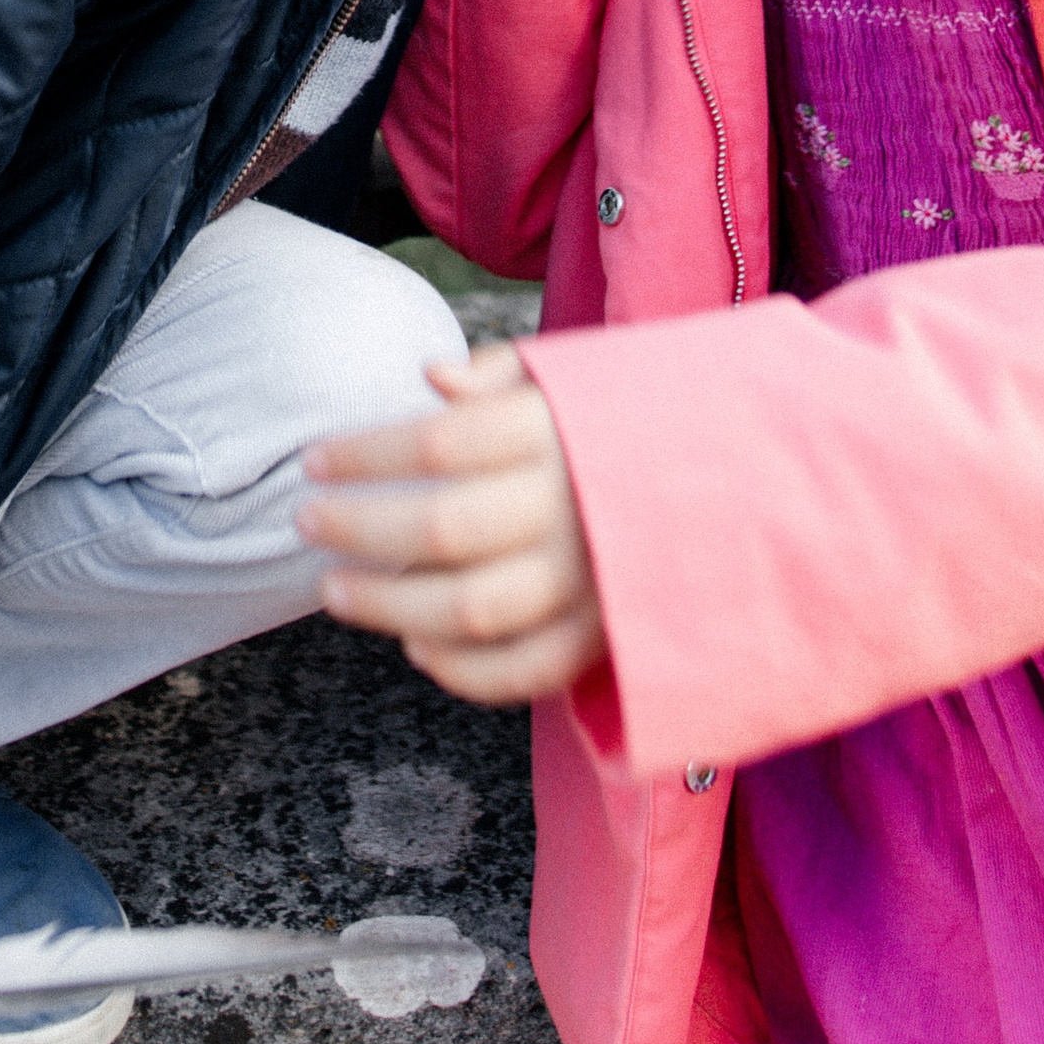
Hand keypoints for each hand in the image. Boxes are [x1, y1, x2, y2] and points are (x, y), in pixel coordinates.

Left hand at [298, 344, 604, 703]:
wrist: (738, 479)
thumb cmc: (628, 421)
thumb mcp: (576, 374)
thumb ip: (501, 374)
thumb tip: (430, 376)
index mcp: (560, 431)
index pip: (438, 444)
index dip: (364, 454)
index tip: (312, 459)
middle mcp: (572, 506)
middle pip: (443, 527)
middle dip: (359, 528)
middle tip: (305, 522)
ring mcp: (591, 578)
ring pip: (471, 608)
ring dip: (389, 606)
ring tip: (333, 588)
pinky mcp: (605, 634)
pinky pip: (525, 670)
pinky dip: (462, 670)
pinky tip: (415, 645)